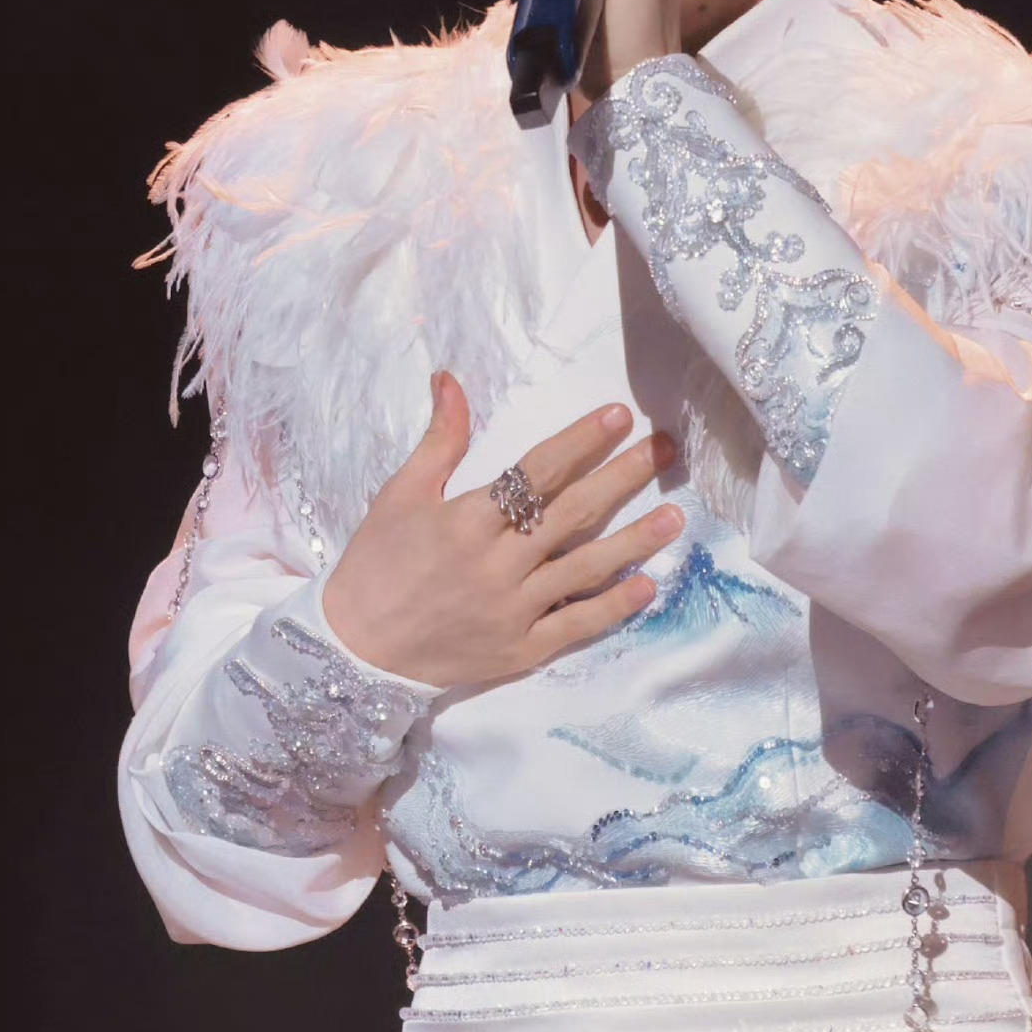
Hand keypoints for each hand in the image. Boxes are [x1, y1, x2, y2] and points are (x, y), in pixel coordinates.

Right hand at [322, 373, 680, 689]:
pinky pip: (576, 625)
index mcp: (467, 520)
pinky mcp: (521, 650)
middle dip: (623, 477)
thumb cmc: (376, 566)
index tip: (619, 416)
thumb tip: (451, 380)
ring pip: (585, 568)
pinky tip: (646, 584)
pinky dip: (612, 606)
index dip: (581, 441)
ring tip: (675, 515)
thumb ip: (439, 441)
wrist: (356, 651)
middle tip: (665, 450)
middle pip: (574, 512)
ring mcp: (513, 610)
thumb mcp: (399, 496)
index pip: (538, 471)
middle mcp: (496, 563)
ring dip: (634, 540)